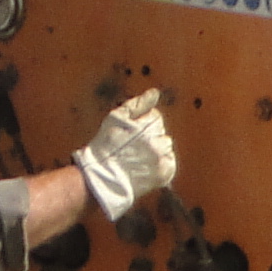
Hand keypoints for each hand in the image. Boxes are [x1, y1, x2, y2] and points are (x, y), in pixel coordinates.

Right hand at [74, 88, 178, 221]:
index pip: (155, 116)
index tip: (128, 134)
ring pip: (166, 146)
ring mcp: (161, 159)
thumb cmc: (105, 146)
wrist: (101, 178)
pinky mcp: (164, 174)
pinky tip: (144, 167)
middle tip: (130, 148)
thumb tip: (155, 92)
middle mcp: (156, 142)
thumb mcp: (115, 119)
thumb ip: (138, 104)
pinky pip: (169, 162)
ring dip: (155, 149)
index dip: (140, 124)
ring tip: (136, 158)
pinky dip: (160, 164)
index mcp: (146, 126)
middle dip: (149, 136)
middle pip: (161, 131)